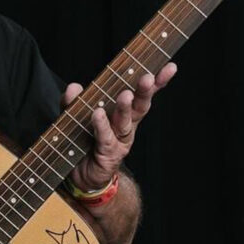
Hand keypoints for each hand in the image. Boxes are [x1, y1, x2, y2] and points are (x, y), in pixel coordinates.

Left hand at [63, 62, 176, 190]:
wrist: (81, 176)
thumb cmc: (84, 143)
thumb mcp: (74, 118)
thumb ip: (73, 102)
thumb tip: (74, 86)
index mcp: (125, 114)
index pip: (141, 94)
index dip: (156, 81)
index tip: (169, 66)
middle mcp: (126, 127)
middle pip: (139, 106)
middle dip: (145, 91)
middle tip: (148, 77)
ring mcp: (119, 141)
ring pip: (124, 121)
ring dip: (125, 107)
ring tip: (125, 95)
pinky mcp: (108, 154)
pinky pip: (105, 137)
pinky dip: (101, 125)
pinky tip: (98, 114)